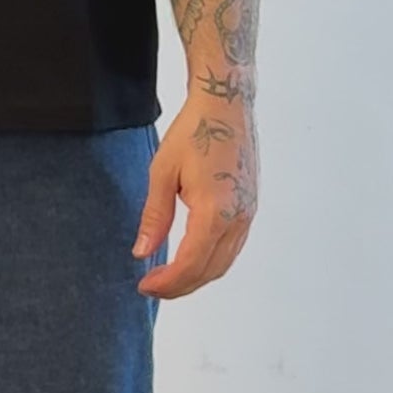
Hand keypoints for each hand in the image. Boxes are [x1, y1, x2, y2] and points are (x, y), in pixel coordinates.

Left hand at [132, 87, 258, 298]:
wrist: (226, 105)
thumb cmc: (194, 132)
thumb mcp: (163, 173)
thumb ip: (155, 217)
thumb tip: (142, 253)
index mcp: (215, 212)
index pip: (190, 264)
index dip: (167, 282)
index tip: (144, 285)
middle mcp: (238, 217)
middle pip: (210, 270)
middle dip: (180, 286)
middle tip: (152, 286)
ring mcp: (248, 213)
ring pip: (224, 262)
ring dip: (196, 276)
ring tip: (168, 277)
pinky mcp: (251, 206)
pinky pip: (232, 247)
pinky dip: (211, 260)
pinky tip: (190, 256)